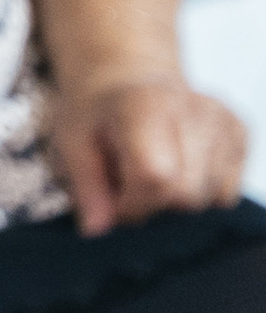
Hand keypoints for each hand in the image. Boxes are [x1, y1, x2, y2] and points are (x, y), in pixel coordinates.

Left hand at [49, 76, 247, 236]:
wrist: (129, 83)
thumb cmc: (98, 115)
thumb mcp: (71, 142)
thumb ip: (86, 186)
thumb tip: (97, 229)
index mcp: (147, 104)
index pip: (157, 178)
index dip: (132, 203)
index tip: (114, 196)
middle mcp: (194, 108)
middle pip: (187, 193)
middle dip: (154, 204)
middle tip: (130, 185)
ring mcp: (222, 120)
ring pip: (210, 197)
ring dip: (177, 199)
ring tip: (153, 172)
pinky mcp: (239, 131)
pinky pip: (226, 191)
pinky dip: (201, 191)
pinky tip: (179, 168)